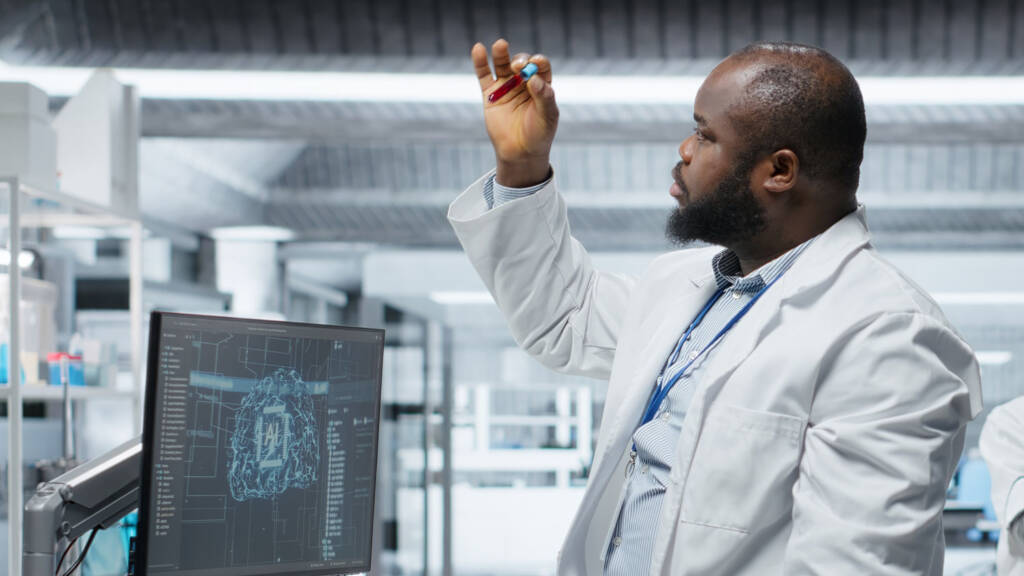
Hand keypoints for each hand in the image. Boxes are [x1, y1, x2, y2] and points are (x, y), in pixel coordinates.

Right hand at [472, 39, 557, 187]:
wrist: (520, 153)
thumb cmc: (538, 134)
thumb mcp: (547, 116)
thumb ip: (543, 96)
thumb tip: (533, 78)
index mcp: (542, 85)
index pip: (540, 66)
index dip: (538, 62)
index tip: (535, 63)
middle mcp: (524, 83)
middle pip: (521, 63)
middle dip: (520, 61)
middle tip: (518, 66)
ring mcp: (506, 87)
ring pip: (502, 65)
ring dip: (501, 54)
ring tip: (500, 45)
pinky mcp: (490, 94)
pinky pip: (484, 75)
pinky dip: (480, 62)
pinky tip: (478, 49)